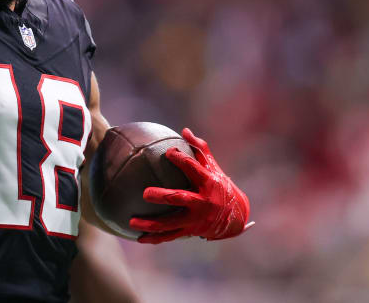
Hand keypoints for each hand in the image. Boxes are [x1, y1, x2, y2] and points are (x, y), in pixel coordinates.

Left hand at [128, 128, 250, 244]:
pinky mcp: (191, 231)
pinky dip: (155, 238)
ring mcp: (197, 219)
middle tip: (145, 193)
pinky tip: (138, 238)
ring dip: (151, 224)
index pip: (193, 168)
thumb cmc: (220, 185)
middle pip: (180, 198)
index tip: (168, 152)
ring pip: (171, 223)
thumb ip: (199, 149)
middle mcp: (203, 202)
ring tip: (132, 222)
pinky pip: (171, 236)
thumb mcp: (214, 167)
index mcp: (208, 183)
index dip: (181, 160)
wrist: (236, 216)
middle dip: (163, 196)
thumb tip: (184, 129)